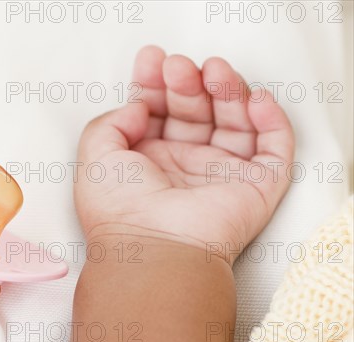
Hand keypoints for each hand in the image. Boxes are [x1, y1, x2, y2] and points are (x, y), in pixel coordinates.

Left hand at [75, 46, 294, 262]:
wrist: (152, 250)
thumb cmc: (119, 210)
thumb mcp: (95, 156)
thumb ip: (111, 122)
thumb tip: (139, 108)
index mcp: (149, 163)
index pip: (159, 113)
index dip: (156, 84)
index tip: (150, 61)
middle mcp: (184, 168)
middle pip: (195, 113)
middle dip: (187, 84)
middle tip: (177, 67)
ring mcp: (221, 178)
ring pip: (235, 123)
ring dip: (228, 91)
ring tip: (213, 71)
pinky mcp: (256, 188)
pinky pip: (275, 149)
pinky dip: (272, 120)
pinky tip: (255, 100)